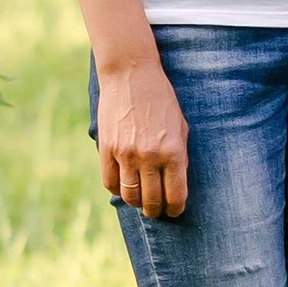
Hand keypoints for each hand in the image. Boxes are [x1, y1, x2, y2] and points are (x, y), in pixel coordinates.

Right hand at [96, 56, 187, 216]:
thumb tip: (176, 184)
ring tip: (141, 201)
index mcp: (173, 151)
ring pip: (130, 196)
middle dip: (156, 210)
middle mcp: (149, 156)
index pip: (176, 195)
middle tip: (157, 210)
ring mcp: (126, 154)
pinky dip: (117, 190)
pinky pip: (110, 182)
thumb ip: (180, 156)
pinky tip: (124, 187)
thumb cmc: (162, 100)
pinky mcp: (107, 149)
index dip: (176, 208)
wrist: (131, 75)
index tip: (175, 210)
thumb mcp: (180, 126)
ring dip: (137, 203)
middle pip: (151, 201)